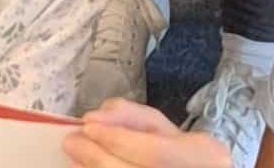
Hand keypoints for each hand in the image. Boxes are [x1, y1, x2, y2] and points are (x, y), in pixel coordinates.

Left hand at [66, 101, 231, 167]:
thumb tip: (95, 116)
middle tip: (72, 142)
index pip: (153, 151)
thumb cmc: (177, 153)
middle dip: (97, 157)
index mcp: (202, 157)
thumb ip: (131, 116)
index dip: (117, 139)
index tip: (88, 125)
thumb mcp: (164, 128)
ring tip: (75, 158)